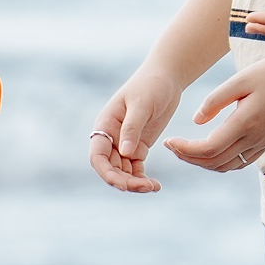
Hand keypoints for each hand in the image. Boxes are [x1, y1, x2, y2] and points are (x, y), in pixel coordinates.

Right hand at [89, 64, 181, 194]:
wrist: (167, 77)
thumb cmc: (151, 85)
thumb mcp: (142, 104)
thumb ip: (132, 128)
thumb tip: (124, 153)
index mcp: (105, 125)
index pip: (98, 156)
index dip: (106, 173)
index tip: (122, 185)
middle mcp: (111, 137)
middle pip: (111, 168)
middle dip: (125, 181)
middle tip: (146, 187)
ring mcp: (124, 143)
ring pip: (123, 171)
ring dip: (135, 183)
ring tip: (154, 187)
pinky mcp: (138, 146)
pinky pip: (135, 168)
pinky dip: (142, 178)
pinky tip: (155, 185)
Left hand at [162, 45, 264, 173]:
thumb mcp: (240, 80)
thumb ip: (215, 101)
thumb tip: (195, 122)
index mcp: (245, 123)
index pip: (208, 149)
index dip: (185, 150)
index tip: (169, 141)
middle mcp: (254, 139)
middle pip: (214, 162)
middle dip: (188, 157)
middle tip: (171, 146)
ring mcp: (262, 144)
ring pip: (226, 166)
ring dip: (203, 163)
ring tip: (186, 149)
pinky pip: (239, 163)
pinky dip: (220, 162)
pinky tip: (209, 151)